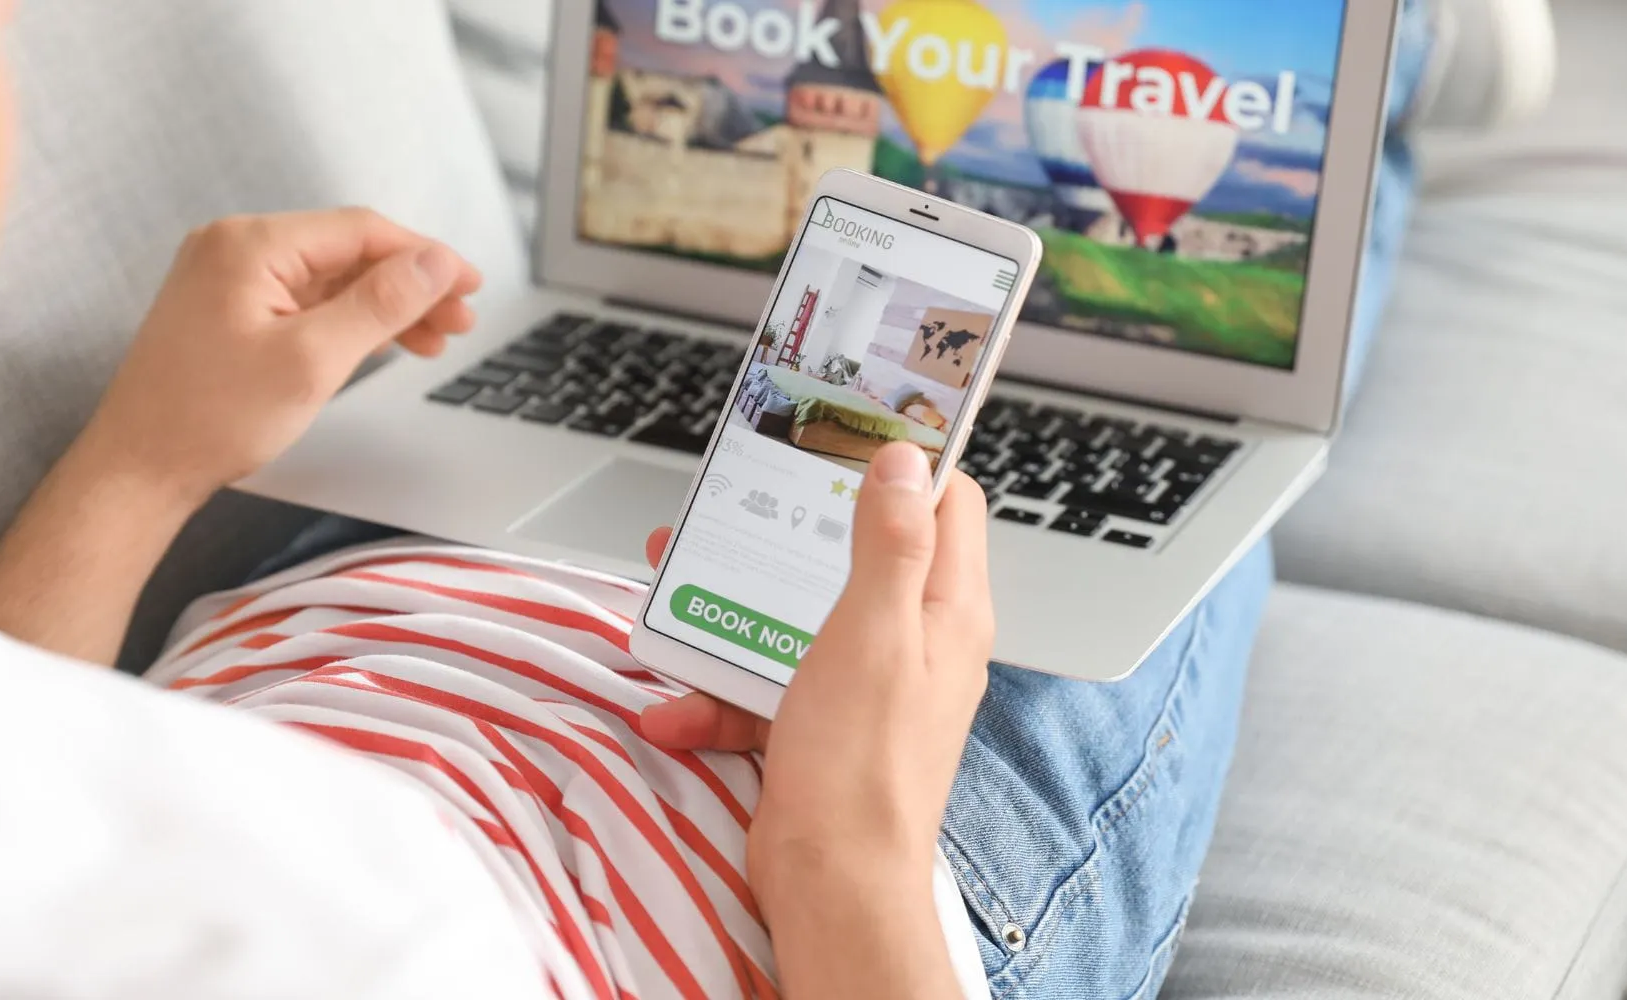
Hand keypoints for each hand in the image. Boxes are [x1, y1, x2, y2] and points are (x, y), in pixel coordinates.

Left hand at [77, 208, 481, 504]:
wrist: (139, 468)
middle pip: (349, 251)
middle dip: (410, 285)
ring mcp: (229, 277)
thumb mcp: (311, 361)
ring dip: (385, 305)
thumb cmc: (209, 419)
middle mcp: (235, 247)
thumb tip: (435, 264)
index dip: (425, 256)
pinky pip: (305, 299)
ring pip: (331, 277)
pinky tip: (383, 342)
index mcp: (250, 244)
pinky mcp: (229, 308)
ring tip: (433, 339)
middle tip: (460, 320)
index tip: (469, 285)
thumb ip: (379, 305)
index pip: (361, 230)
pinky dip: (348, 319)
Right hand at [639, 443, 994, 909]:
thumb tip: (905, 462)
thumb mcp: (874, 630)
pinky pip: (764, 687)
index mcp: (946, 610)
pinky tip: (677, 707)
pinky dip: (718, 695)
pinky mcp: (820, 727)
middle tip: (744, 502)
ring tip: (678, 592)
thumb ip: (891, 542)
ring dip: (736, 612)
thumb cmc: (862, 768)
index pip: (948, 504)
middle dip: (792, 532)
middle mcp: (915, 642)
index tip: (851, 429)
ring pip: (797, 618)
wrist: (831, 887)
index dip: (906, 460)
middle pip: (859, 554)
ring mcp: (866, 686)